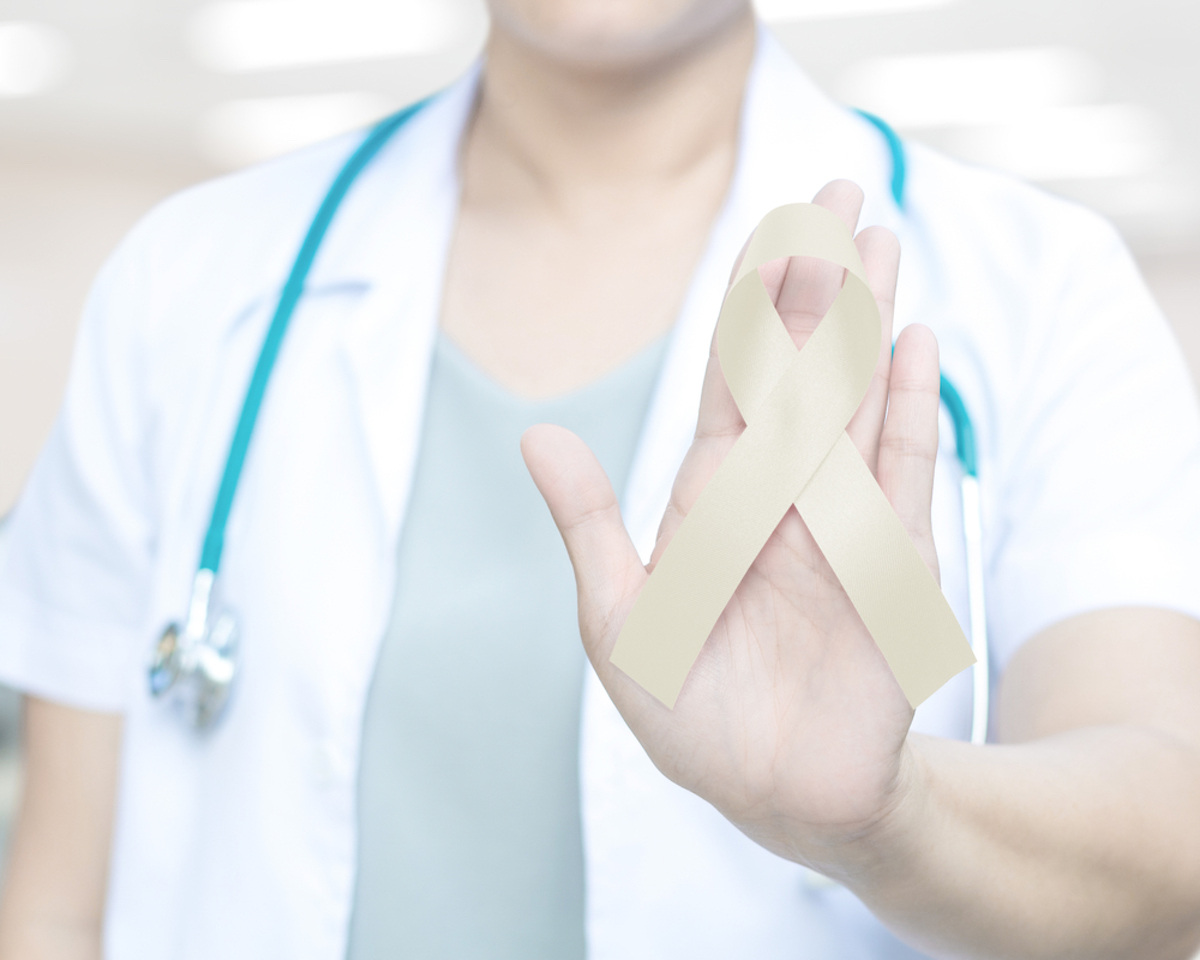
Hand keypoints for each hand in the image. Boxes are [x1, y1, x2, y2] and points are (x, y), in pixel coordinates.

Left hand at [522, 180, 941, 877]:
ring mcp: (839, 518)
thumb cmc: (690, 713)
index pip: (734, 377)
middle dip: (819, 280)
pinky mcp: (893, 562)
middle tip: (841, 188)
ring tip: (882, 240)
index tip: (769, 230)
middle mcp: (779, 490)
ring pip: (856, 397)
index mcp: (712, 496)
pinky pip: (906, 472)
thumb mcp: (618, 622)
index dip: (749, 304)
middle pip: (802, 364)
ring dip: (868, 320)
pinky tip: (913, 345)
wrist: (774, 794)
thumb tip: (535, 433)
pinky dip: (910, 410)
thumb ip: (588, 526)